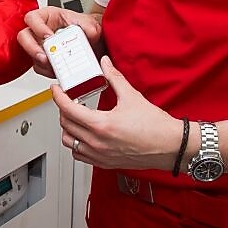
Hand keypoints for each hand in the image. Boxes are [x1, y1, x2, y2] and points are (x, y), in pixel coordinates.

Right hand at [17, 6, 101, 77]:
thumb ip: (90, 26)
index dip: (37, 27)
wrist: (93, 44)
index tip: (48, 36)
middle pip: (24, 37)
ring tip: (53, 67)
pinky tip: (57, 70)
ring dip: (41, 63)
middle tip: (44, 57)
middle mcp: (40, 31)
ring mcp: (40, 46)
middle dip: (32, 48)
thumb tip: (89, 32)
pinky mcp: (43, 60)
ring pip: (29, 54)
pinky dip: (47, 71)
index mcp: (47, 17)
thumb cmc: (85, 30)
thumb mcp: (90, 24)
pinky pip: (39, 67)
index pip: (33, 18)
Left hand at [52, 56, 179, 170]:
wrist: (171, 147)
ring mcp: (100, 155)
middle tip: (67, 100)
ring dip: (67, 129)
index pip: (68, 109)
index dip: (58, 96)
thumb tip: (105, 64)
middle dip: (62, 110)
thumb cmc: (156, 127)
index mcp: (102, 125)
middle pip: (66, 125)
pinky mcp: (105, 163)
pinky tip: (83, 136)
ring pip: (69, 142)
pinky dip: (76, 144)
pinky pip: (80, 155)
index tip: (56, 90)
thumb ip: (114, 78)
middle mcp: (98, 143)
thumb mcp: (132, 97)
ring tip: (74, 118)